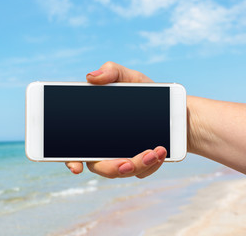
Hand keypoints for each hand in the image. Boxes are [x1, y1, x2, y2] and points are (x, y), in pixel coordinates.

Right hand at [65, 61, 166, 178]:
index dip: (71, 159)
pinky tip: (161, 153)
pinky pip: (140, 173)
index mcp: (94, 126)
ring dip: (137, 166)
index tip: (76, 167)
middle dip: (112, 168)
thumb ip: (112, 72)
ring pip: (121, 171)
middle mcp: (104, 146)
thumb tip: (91, 77)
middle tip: (127, 163)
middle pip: (99, 166)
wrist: (175, 110)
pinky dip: (151, 165)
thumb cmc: (146, 93)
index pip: (74, 146)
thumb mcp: (131, 78)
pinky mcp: (139, 165)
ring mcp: (121, 157)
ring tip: (155, 152)